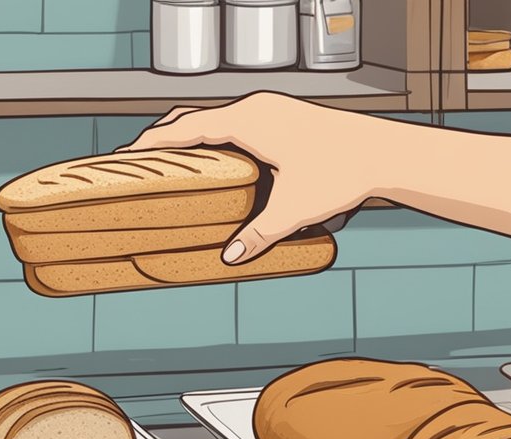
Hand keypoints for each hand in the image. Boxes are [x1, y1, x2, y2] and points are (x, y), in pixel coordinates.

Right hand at [120, 92, 384, 263]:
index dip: (152, 145)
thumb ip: (260, 233)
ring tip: (168, 164)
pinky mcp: (282, 118)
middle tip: (138, 164)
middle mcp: (255, 108)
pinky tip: (213, 162)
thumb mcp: (295, 208)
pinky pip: (233, 122)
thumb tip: (230, 257)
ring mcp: (269, 109)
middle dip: (163, 139)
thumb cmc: (343, 171)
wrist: (385, 153)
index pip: (185, 129)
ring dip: (188, 137)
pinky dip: (212, 138)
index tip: (125, 158)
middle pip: (193, 118)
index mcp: (248, 120)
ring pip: (214, 118)